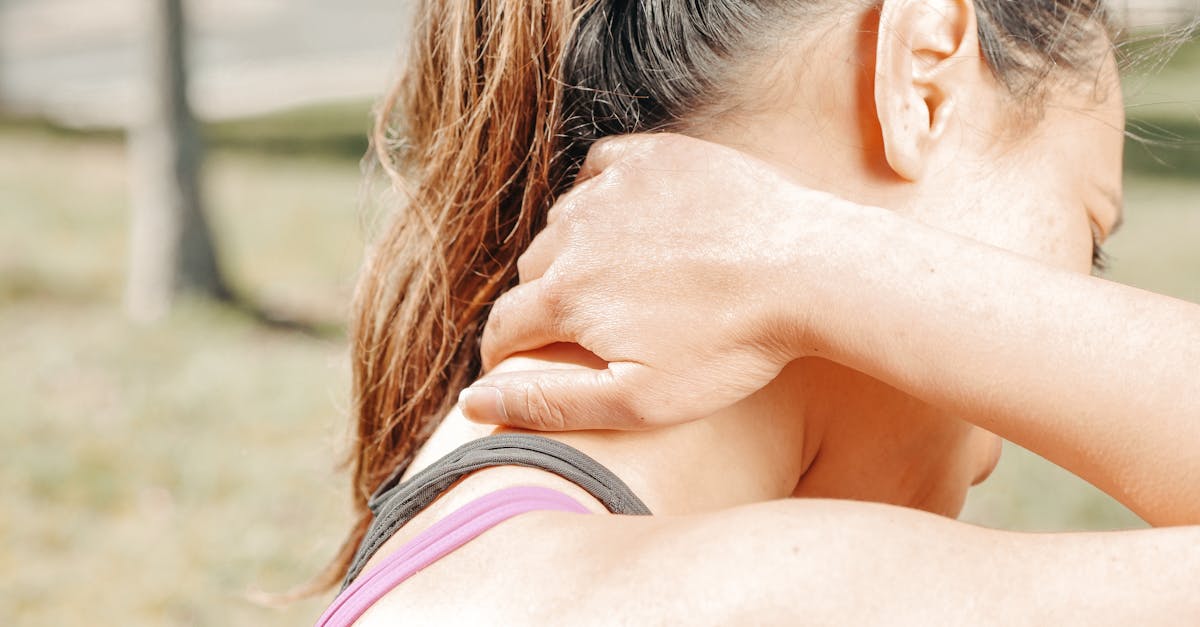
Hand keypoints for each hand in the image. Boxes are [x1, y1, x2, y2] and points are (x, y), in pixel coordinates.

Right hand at [459, 133, 857, 430]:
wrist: (809, 270)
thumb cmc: (731, 347)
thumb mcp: (639, 398)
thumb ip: (548, 402)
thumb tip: (472, 402)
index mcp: (565, 295)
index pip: (504, 328)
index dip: (507, 355)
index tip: (521, 367)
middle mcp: (574, 233)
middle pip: (533, 275)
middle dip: (546, 305)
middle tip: (592, 329)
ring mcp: (614, 187)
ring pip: (564, 224)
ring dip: (576, 252)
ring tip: (621, 281)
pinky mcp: (653, 156)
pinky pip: (600, 171)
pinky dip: (602, 196)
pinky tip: (629, 221)